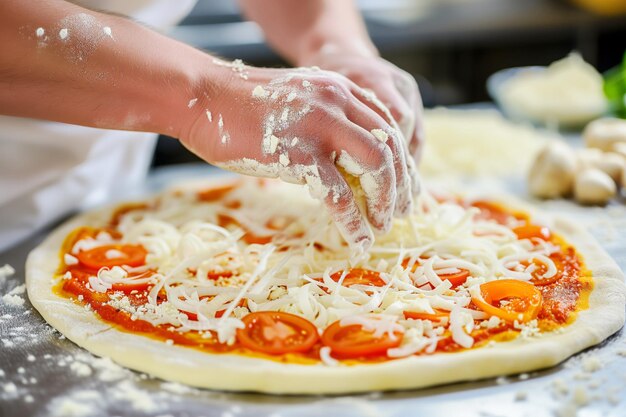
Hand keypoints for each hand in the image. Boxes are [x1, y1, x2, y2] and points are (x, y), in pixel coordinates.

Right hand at [180, 63, 417, 249]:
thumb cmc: (242, 107)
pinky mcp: (298, 152)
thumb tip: (344, 164)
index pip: (388, 126)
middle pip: (389, 146)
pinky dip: (353, 220)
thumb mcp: (296, 105)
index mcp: (339, 90)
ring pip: (375, 165)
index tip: (406, 189)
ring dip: (385, 201)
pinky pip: (338, 193)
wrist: (202, 96)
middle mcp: (337, 101)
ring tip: (382, 226)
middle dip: (401, 185)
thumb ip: (324, 125)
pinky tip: (357, 238)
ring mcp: (319, 125)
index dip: (402, 162)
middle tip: (402, 213)